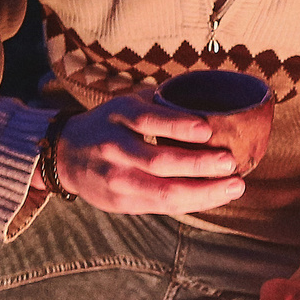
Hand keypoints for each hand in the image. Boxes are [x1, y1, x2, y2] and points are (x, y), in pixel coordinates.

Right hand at [52, 92, 246, 215]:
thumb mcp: (126, 104)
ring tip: (234, 186)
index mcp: (119, 116)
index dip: (177, 126)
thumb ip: (161, 101)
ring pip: (164, 192)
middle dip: (198, 164)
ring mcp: (118, 180)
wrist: (65, 156)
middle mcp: (116, 149)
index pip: (148, 121)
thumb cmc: (109, 125)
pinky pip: (163, 207)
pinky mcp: (123, 203)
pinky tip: (216, 196)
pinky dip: (193, 202)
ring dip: (203, 191)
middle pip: (159, 161)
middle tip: (230, 162)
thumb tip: (209, 93)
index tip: (206, 129)